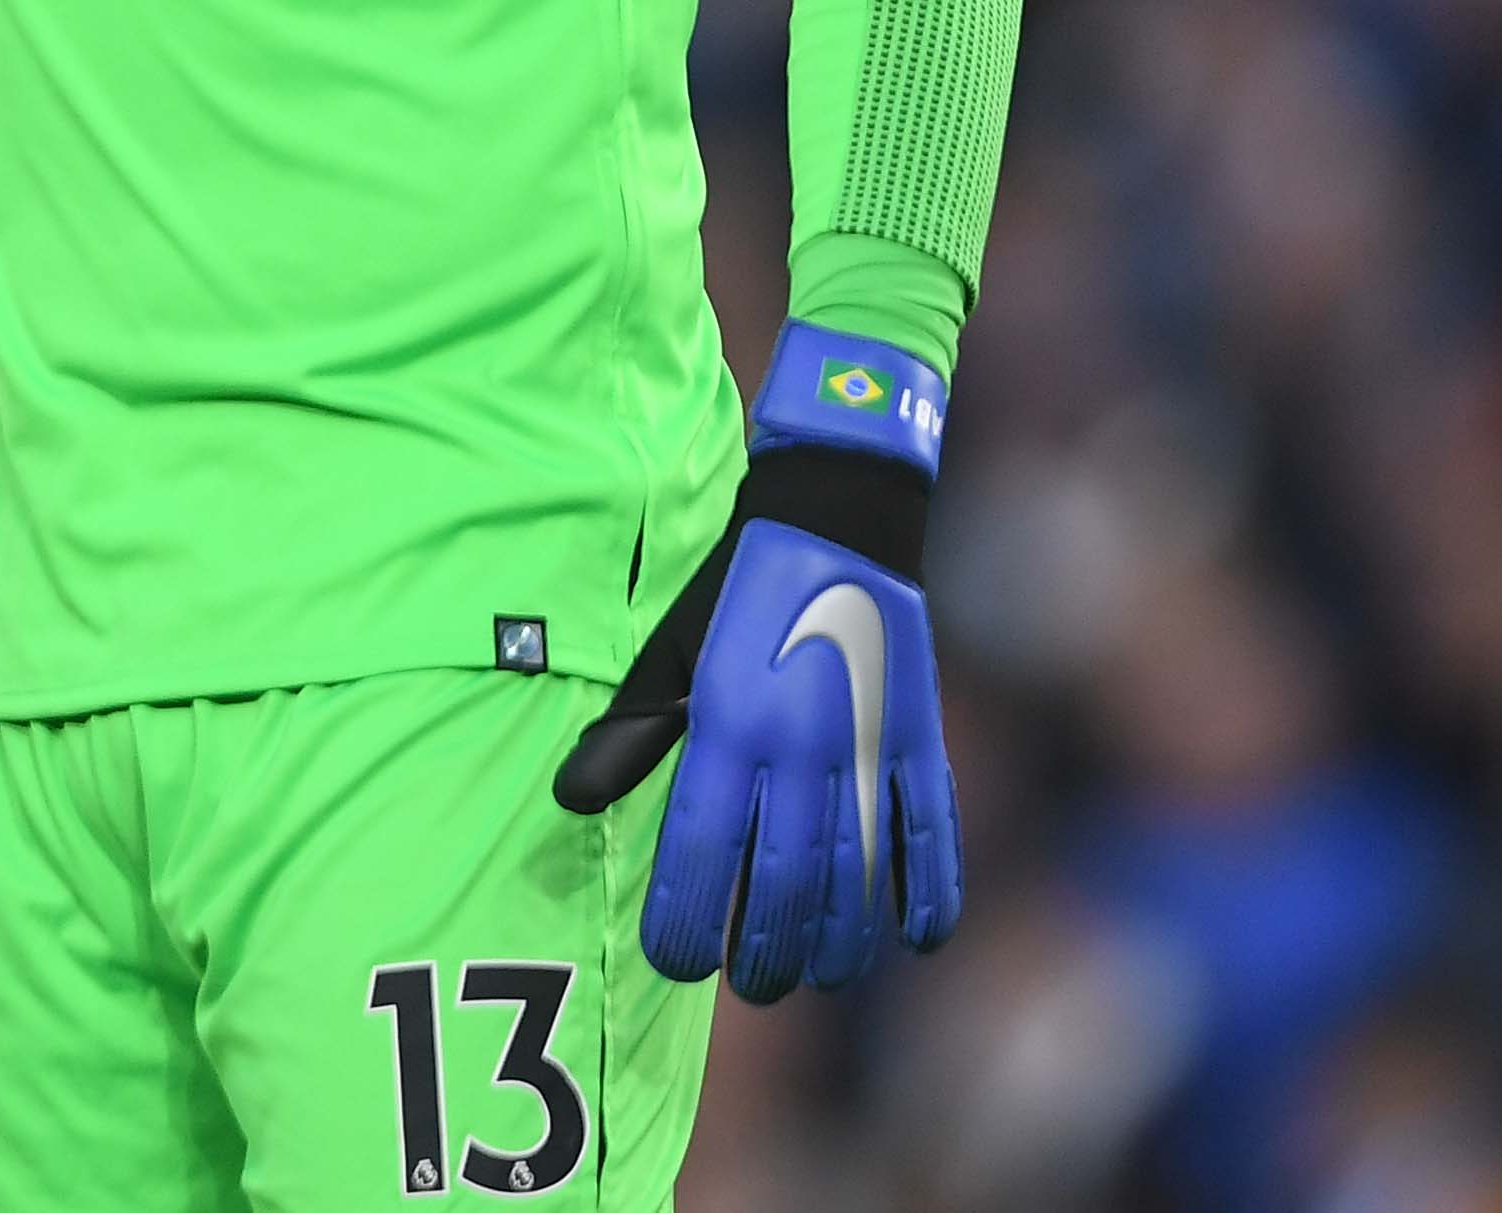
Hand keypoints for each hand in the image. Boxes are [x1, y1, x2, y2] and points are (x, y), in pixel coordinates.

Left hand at [556, 324, 960, 1001]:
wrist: (839, 516)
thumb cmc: (737, 593)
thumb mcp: (669, 655)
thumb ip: (629, 734)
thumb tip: (570, 801)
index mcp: (728, 723)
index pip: (699, 851)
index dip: (684, 920)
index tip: (671, 961)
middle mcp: (799, 745)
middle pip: (781, 885)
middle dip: (760, 952)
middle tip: (747, 985)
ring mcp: (868, 746)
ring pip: (856, 879)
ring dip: (836, 943)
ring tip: (813, 975)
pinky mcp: (920, 739)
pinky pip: (931, 836)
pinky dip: (927, 895)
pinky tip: (911, 940)